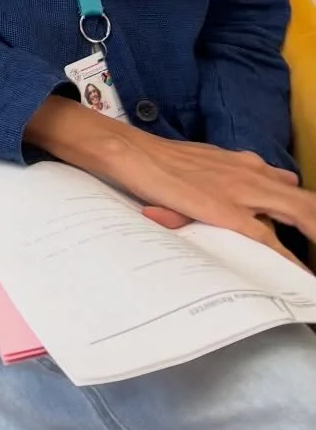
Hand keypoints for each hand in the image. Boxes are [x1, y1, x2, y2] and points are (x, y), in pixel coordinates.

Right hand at [24, 95, 315, 264]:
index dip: (306, 214)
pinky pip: (267, 240)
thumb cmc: (162, 161)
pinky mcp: (227, 211)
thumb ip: (238, 171)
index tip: (310, 235)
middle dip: (315, 225)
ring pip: (299, 215)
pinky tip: (298, 277)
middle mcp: (251, 175)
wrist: (131, 152)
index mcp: (245, 165)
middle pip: (305, 204)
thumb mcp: (206, 162)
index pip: (291, 191)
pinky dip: (287, 260)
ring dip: (313, 235)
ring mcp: (241, 192)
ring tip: (313, 275)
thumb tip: (275, 180)